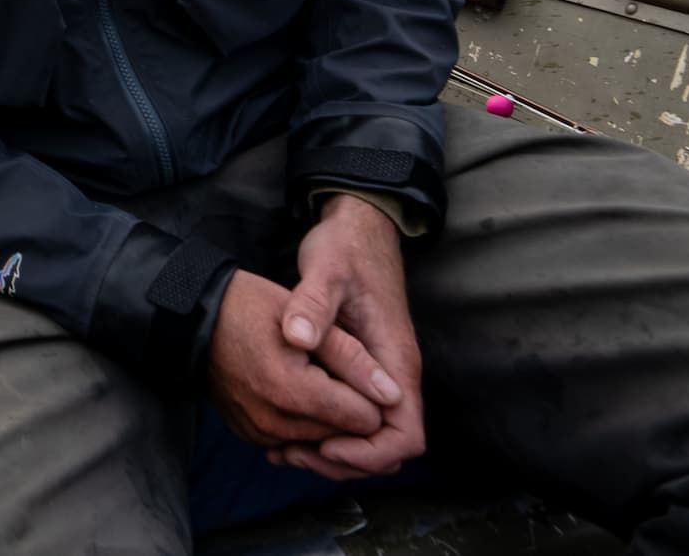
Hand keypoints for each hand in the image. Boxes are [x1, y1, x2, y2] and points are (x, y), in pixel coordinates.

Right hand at [205, 270, 387, 449]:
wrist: (194, 318)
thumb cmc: (249, 307)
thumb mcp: (306, 318)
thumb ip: (352, 357)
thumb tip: (392, 394)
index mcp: (292, 390)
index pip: (365, 420)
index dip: (371, 394)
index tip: (358, 368)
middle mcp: (274, 422)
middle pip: (345, 436)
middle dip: (352, 409)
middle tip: (336, 371)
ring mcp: (260, 433)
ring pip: (322, 443)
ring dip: (328, 417)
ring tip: (314, 377)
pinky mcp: (250, 436)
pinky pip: (295, 441)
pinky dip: (304, 423)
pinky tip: (294, 391)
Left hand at [269, 195, 425, 480]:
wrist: (357, 227)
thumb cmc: (345, 248)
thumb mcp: (324, 269)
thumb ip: (312, 304)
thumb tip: (296, 339)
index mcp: (395, 359)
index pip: (404, 435)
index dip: (367, 452)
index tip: (323, 443)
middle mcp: (394, 374)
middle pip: (388, 447)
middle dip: (345, 461)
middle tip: (291, 454)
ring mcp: (380, 374)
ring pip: (371, 437)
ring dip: (334, 452)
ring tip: (284, 448)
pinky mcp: (363, 369)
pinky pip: (355, 417)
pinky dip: (328, 431)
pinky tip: (288, 426)